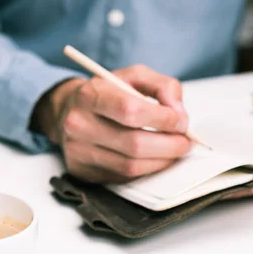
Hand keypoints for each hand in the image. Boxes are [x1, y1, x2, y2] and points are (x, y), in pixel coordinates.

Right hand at [31, 65, 192, 182]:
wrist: (67, 112)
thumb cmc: (106, 94)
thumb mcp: (133, 77)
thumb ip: (163, 86)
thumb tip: (179, 113)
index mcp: (90, 94)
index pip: (131, 110)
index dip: (163, 119)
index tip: (181, 122)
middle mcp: (78, 124)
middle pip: (134, 144)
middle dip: (169, 145)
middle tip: (185, 142)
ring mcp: (78, 151)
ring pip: (130, 166)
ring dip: (161, 161)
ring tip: (174, 151)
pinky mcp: (82, 172)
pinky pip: (123, 177)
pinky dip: (145, 170)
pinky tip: (152, 159)